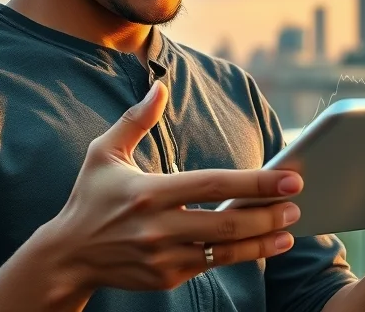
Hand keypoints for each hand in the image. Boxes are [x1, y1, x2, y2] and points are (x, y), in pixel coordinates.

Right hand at [51, 81, 302, 290]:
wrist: (66, 257)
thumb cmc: (89, 198)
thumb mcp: (104, 153)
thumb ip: (135, 120)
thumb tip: (160, 86)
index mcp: (148, 193)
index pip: (213, 186)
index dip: (255, 183)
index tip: (289, 177)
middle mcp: (157, 228)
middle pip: (226, 223)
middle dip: (268, 214)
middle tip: (297, 203)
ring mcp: (163, 257)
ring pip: (224, 251)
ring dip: (263, 240)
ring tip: (290, 229)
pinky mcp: (166, 278)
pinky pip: (211, 266)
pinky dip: (242, 256)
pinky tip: (265, 245)